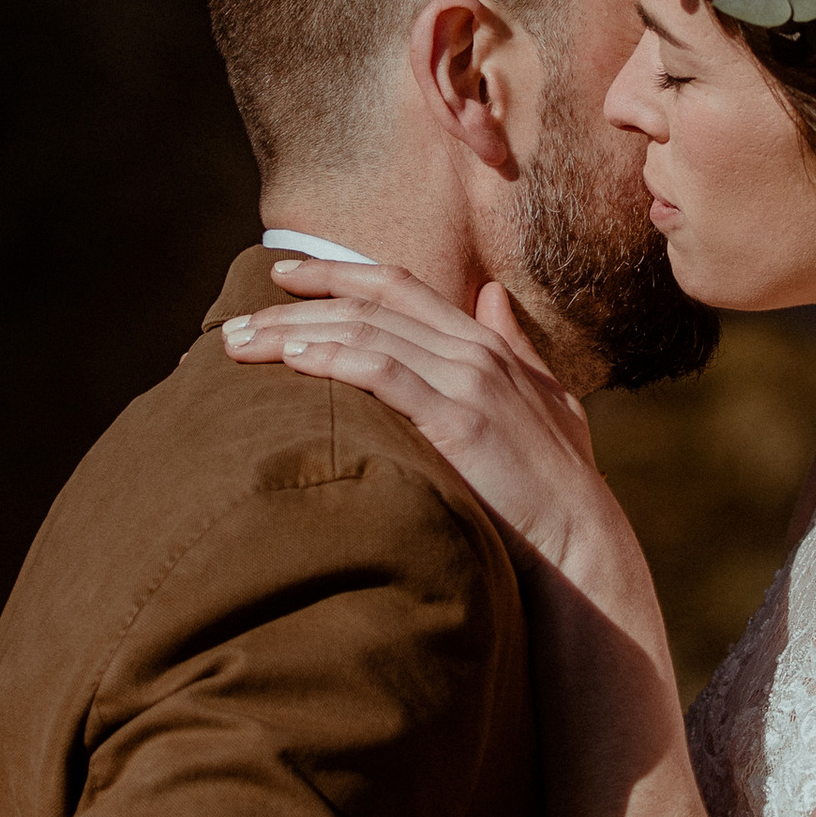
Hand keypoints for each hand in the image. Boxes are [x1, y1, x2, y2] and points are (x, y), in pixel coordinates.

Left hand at [225, 258, 626, 580]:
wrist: (580, 545)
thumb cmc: (558, 484)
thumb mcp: (547, 399)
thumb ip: (515, 345)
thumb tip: (491, 296)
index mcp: (486, 343)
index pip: (399, 285)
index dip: (338, 271)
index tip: (281, 272)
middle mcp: (475, 350)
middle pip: (367, 306)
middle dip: (295, 307)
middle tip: (235, 322)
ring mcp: (468, 381)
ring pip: (365, 332)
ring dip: (294, 333)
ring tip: (240, 345)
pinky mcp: (459, 420)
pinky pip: (383, 374)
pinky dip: (334, 361)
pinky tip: (292, 363)